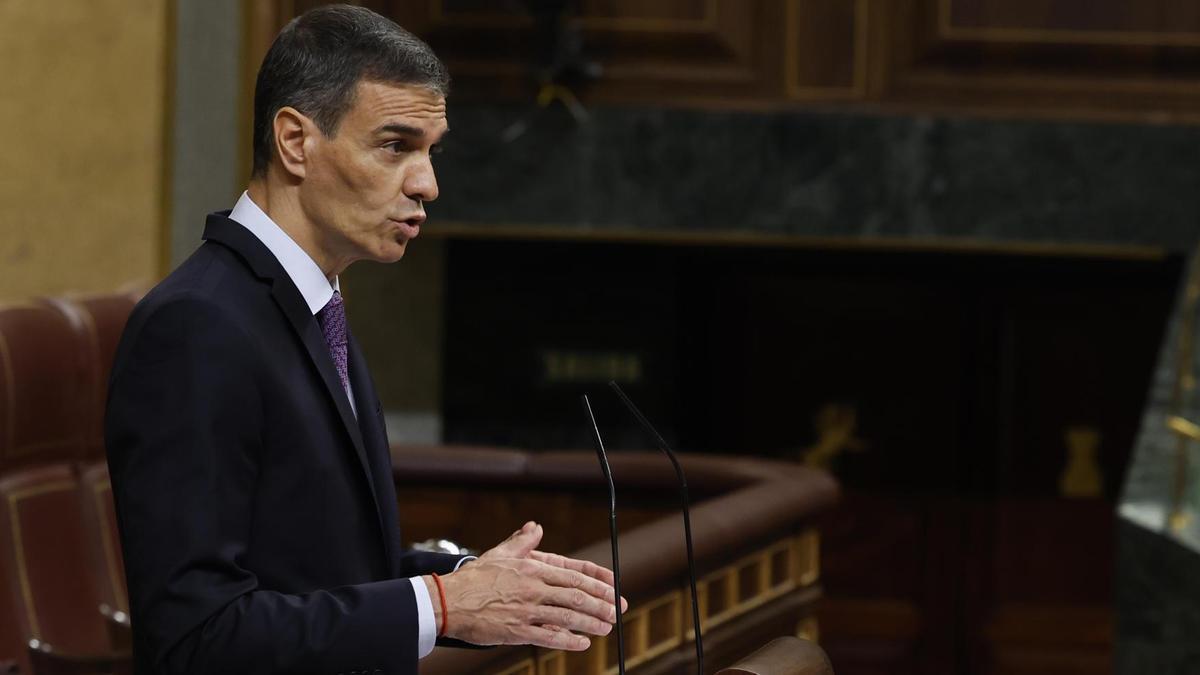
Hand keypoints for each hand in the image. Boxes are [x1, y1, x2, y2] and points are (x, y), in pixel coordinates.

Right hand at [430, 521, 623, 650]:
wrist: (448, 601)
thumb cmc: (474, 578)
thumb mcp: (500, 553)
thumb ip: (522, 542)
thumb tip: (535, 527)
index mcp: (532, 569)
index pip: (574, 575)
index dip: (598, 583)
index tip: (614, 588)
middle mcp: (533, 589)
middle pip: (576, 596)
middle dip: (601, 604)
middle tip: (618, 611)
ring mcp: (526, 610)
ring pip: (567, 616)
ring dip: (591, 622)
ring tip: (607, 627)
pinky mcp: (517, 631)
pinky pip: (548, 637)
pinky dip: (568, 640)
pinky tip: (583, 642)